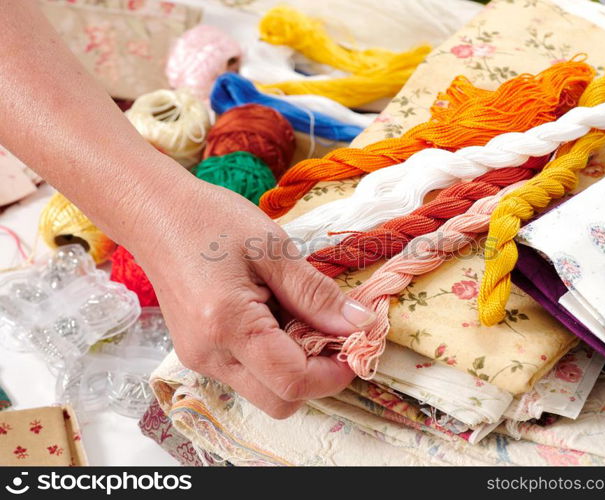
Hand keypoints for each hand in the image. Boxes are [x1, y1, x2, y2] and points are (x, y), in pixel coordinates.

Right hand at [129, 175, 374, 417]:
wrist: (154, 215)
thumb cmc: (210, 220)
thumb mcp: (273, 248)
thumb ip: (316, 293)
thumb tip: (359, 324)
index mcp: (228, 326)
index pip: (293, 381)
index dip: (335, 372)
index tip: (358, 343)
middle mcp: (209, 355)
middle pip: (279, 401)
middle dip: (317, 377)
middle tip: (333, 332)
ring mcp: (200, 360)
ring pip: (265, 393)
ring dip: (296, 369)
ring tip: (300, 317)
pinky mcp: (198, 354)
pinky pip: (248, 376)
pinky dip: (273, 360)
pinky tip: (275, 319)